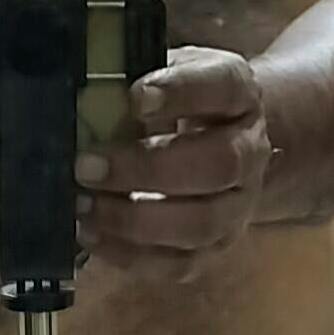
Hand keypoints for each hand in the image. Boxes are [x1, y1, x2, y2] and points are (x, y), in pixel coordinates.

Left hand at [76, 47, 273, 261]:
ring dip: (135, 219)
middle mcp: (249, 150)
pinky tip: (91, 234)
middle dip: (147, 168)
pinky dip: (131, 255)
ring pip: (202, 223)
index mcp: (239, 93)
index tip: (136, 97)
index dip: (182, 92)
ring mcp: (238, 205)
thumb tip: (84, 101)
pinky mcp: (216, 247)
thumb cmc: (178, 101)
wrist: (222, 141)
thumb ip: (131, 78)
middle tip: (87, 166)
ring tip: (83, 205)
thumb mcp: (162, 70)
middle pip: (218, 164)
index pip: (223, 86)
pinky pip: (181, 264)